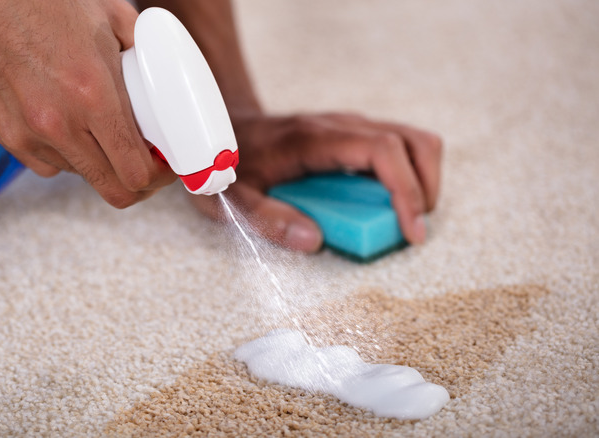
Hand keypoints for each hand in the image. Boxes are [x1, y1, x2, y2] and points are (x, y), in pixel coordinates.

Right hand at [0, 0, 175, 207]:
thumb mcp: (107, 15)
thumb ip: (141, 50)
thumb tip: (165, 76)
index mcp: (92, 94)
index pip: (135, 172)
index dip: (159, 178)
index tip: (165, 167)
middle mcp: (57, 123)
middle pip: (111, 189)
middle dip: (136, 183)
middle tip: (145, 164)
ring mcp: (25, 134)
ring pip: (79, 174)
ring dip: (98, 162)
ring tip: (102, 131)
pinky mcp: (2, 135)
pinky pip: (46, 162)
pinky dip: (64, 152)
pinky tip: (67, 123)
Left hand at [190, 112, 442, 252]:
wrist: (221, 125)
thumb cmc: (228, 162)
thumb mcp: (232, 198)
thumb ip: (267, 219)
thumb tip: (312, 241)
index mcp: (313, 139)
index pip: (382, 149)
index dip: (407, 189)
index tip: (411, 230)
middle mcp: (339, 125)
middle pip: (413, 140)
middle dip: (426, 188)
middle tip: (412, 230)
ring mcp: (349, 126)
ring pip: (412, 141)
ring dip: (422, 181)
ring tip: (406, 219)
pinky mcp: (352, 135)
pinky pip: (397, 148)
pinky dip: (408, 176)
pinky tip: (389, 205)